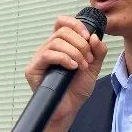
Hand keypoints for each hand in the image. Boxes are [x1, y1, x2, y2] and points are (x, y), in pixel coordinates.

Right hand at [23, 15, 107, 131]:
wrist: (69, 108)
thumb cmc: (77, 89)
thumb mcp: (94, 67)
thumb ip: (98, 51)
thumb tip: (94, 37)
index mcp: (61, 44)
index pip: (62, 22)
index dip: (76, 24)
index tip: (88, 37)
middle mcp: (49, 48)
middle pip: (63, 31)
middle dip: (80, 43)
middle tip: (88, 59)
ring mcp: (39, 57)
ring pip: (56, 42)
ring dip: (75, 52)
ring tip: (81, 66)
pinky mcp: (33, 69)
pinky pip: (47, 54)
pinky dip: (64, 58)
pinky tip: (72, 67)